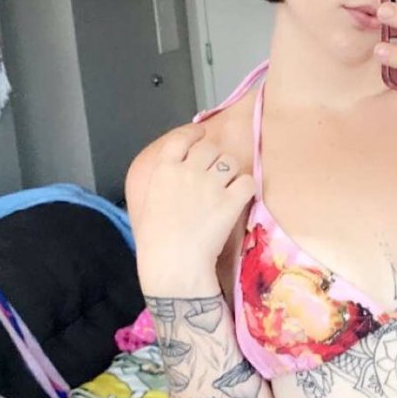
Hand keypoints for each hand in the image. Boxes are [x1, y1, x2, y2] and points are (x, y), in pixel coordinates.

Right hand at [127, 126, 254, 290]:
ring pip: (230, 162)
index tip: (201, 134)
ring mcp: (211, 184)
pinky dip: (246, 188)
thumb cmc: (155, 241)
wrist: (173, 263)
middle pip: (209, 148)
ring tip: (227, 189)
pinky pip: (247, 181)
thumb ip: (162, 183)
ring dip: (230, 172)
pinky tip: (241, 198)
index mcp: (164, 170)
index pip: (182, 139)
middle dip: (214, 157)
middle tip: (216, 174)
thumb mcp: (148, 203)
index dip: (194, 134)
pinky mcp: (231, 200)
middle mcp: (188, 171)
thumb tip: (173, 177)